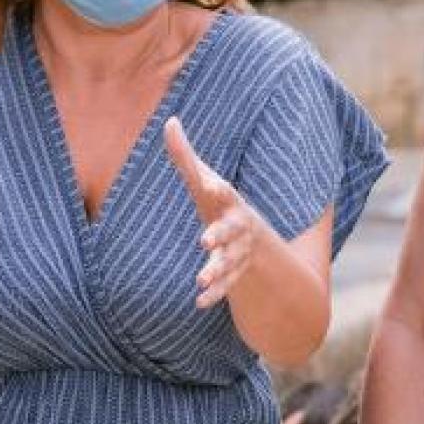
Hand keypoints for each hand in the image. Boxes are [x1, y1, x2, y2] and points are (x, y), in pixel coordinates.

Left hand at [164, 116, 260, 308]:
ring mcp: (238, 250)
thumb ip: (185, 156)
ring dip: (216, 271)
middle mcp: (237, 226)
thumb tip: (169, 121)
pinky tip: (199, 302)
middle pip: (231, 230)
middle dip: (220, 235)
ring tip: (200, 280)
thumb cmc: (220, 202)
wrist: (254, 235)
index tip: (208, 184)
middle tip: (204, 241)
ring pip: (230, 261)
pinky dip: (214, 293)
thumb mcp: (205, 180)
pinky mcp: (234, 272)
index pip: (223, 192)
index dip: (216, 187)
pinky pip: (226, 285)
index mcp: (228, 201)